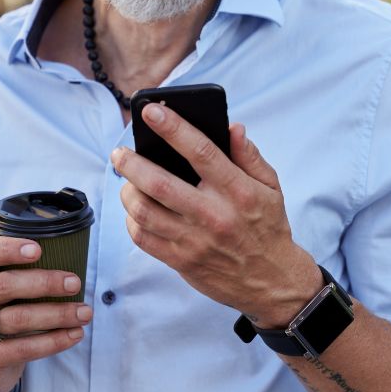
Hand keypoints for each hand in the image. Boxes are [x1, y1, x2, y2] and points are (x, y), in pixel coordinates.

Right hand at [0, 236, 92, 391]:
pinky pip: (24, 348)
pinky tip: (74, 334)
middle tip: (75, 283)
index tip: (38, 250)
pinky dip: (54, 341)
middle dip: (44, 283)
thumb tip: (70, 261)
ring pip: (18, 318)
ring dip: (58, 314)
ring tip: (85, 313)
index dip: (8, 248)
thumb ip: (19, 275)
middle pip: (5, 285)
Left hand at [112, 103, 320, 327]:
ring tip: (125, 181)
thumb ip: (250, 156)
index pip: (201, 151)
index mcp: (237, 191)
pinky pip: (143, 238)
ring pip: (145, 211)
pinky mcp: (181, 261)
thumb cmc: (268, 227)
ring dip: (127, 192)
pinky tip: (134, 208)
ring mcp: (194, 240)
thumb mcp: (271, 188)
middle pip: (160, 184)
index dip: (173, 128)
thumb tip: (232, 127)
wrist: (271, 281)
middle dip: (132, 164)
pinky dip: (131, 220)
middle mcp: (213, 214)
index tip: (151, 111)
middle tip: (119, 153)